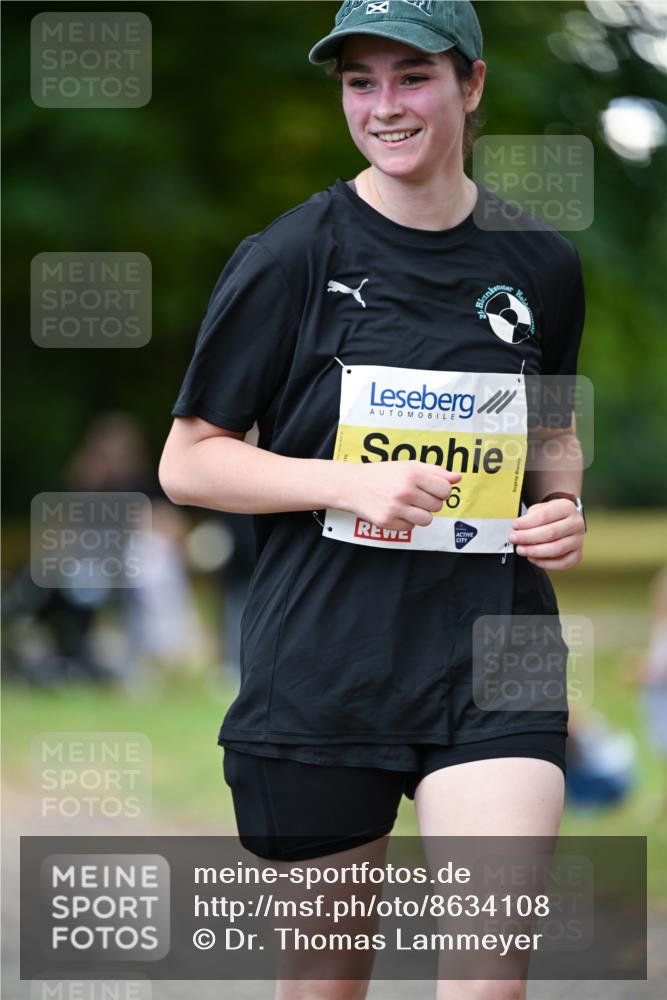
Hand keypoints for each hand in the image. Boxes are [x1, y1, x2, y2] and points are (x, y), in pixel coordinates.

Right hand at [344, 460, 461, 531]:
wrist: (352, 485)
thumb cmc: (383, 474)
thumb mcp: (408, 466)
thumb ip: (435, 471)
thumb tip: (457, 478)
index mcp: (412, 474)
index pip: (445, 489)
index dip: (442, 490)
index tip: (433, 489)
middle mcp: (404, 491)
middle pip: (437, 506)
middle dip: (431, 502)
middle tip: (417, 496)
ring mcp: (395, 508)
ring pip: (427, 520)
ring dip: (421, 513)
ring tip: (409, 505)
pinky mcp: (387, 522)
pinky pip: (411, 527)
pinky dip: (407, 521)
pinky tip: (396, 511)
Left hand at [508, 498, 584, 569]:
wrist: (564, 520)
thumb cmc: (550, 516)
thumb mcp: (540, 508)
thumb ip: (529, 517)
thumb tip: (518, 529)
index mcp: (567, 508)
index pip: (545, 516)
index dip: (527, 522)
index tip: (515, 526)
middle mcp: (576, 523)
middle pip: (551, 533)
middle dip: (528, 537)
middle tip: (514, 539)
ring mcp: (578, 540)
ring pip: (557, 549)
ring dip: (535, 551)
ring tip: (521, 549)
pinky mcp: (577, 554)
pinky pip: (562, 563)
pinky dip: (545, 563)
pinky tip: (532, 558)